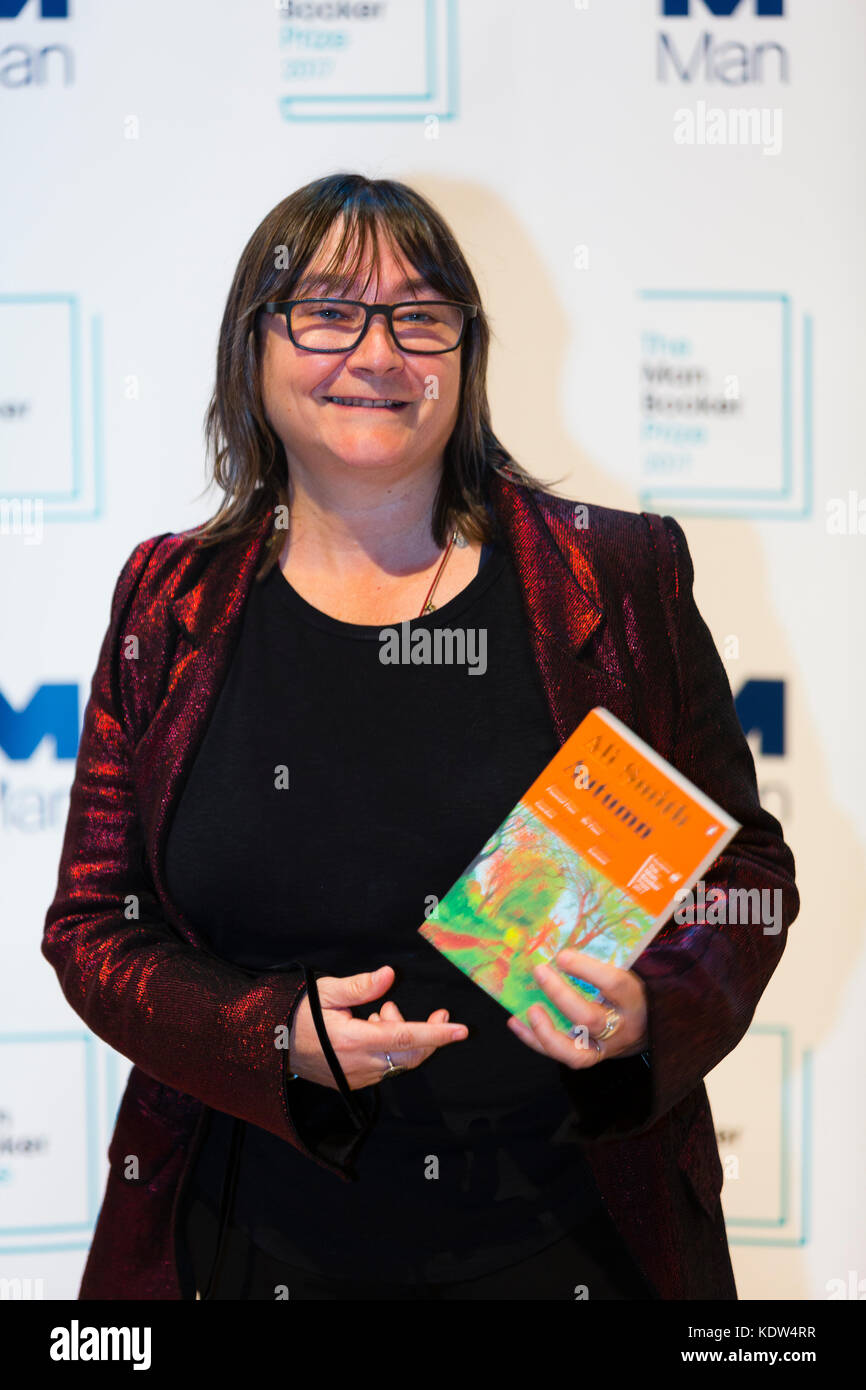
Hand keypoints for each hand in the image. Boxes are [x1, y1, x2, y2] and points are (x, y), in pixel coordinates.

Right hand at [288, 965, 466, 1089]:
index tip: (461, 1030)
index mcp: (354, 1041)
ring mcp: (358, 1078)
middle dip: (431, 1035)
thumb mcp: (326, 991)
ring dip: (405, 1036)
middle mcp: (360, 1065)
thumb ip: (360, 986)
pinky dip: (392, 1047)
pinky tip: (375, 1026)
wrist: (271, 1045)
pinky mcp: (354, 1082)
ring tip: (384, 1011)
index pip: (406, 1037)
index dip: (437, 1034)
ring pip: (400, 1061)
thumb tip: (389, 975)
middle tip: (438, 1014)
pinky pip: (386, 1066)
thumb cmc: (298, 1013)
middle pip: (411, 1055)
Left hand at [506, 948, 648, 1069]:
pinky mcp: (590, 1059)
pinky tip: (515, 1021)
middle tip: (539, 971)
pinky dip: (534, 1040)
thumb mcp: (626, 971)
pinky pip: (560, 1055)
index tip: (562, 956)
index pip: (614, 985)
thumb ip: (601, 959)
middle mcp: (620, 1027)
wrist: (648, 1026)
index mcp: (632, 998)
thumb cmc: (628, 990)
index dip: (587, 970)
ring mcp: (605, 1047)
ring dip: (546, 1031)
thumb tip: (560, 937)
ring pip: (576, 1052)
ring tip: (530, 1009)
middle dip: (560, 995)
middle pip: (589, 1018)